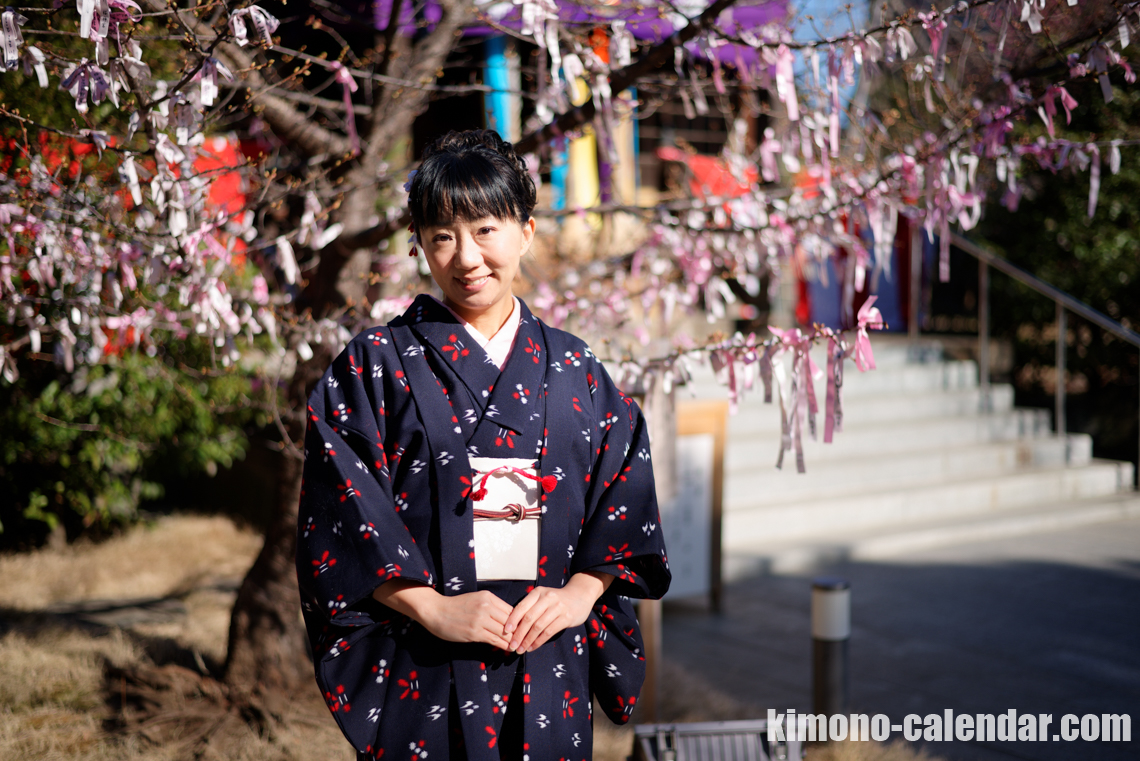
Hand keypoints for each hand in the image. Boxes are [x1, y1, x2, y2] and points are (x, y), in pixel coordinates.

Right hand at [373, 581, 512, 648]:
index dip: (520, 621)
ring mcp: (480, 619)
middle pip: (510, 621)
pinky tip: (508, 649)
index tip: (526, 629)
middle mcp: (486, 606)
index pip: (511, 610)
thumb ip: (491, 607)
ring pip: (504, 632)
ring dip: (513, 641)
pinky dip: (503, 645)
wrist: (436, 611)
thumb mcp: (476, 600)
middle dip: (519, 632)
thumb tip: (508, 619)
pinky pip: (494, 640)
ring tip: (520, 647)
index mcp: (488, 597)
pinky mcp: (474, 632)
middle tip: (527, 640)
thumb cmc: (456, 606)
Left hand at [503, 571, 613, 652]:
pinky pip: (549, 631)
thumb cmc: (556, 600)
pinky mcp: (566, 617)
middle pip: (529, 618)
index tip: (505, 631)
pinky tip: (533, 647)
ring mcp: (558, 607)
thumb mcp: (542, 597)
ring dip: (528, 640)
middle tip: (512, 645)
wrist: (580, 596)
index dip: (512, 620)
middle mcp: (547, 598)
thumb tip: (512, 626)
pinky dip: (539, 641)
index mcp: (538, 592)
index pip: (522, 606)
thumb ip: (530, 608)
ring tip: (522, 649)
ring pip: (538, 626)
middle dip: (519, 634)